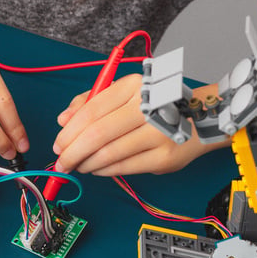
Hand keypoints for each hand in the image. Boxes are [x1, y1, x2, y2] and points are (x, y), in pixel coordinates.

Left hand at [52, 74, 208, 175]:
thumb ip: (90, 102)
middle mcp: (148, 107)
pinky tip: (95, 169)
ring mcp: (158, 133)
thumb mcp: (124, 94)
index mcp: (134, 86)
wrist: (199, 119)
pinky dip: (102, 171)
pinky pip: (123, 167)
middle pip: (96, 134)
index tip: (58, 143)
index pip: (91, 110)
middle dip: (72, 152)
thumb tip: (63, 120)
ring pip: (108, 154)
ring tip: (77, 165)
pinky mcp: (163, 157)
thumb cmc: (154, 107)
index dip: (69, 131)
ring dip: (85, 163)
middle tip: (61, 161)